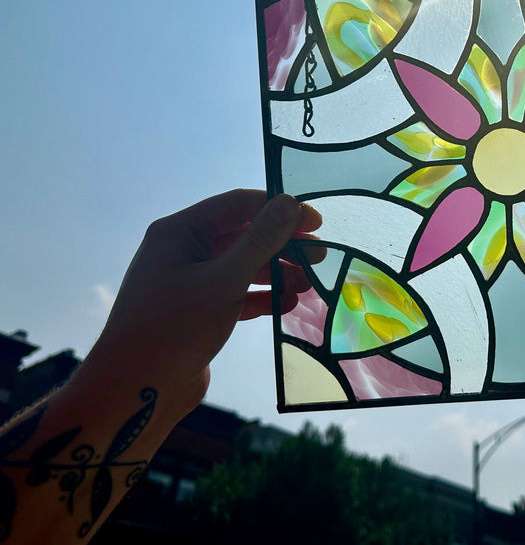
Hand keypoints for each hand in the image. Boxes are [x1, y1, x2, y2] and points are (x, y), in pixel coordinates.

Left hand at [78, 189, 321, 416]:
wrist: (134, 393)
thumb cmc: (174, 329)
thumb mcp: (223, 280)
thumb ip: (260, 240)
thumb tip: (289, 202)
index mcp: (179, 232)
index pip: (238, 205)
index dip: (279, 209)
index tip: (317, 222)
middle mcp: (182, 251)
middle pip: (243, 235)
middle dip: (282, 245)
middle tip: (320, 257)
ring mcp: (188, 282)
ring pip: (242, 266)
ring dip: (276, 273)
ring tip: (307, 286)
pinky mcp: (197, 311)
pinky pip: (236, 293)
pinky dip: (261, 297)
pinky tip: (286, 306)